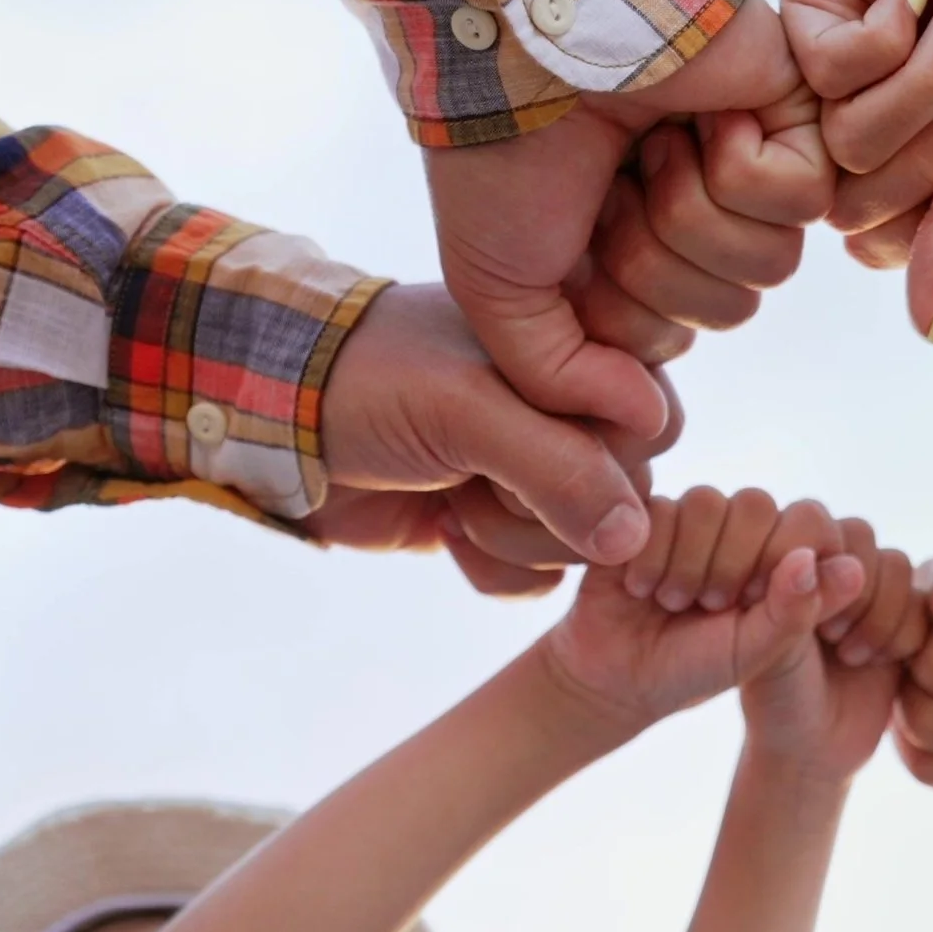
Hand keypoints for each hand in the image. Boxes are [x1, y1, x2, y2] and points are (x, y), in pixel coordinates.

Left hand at [310, 282, 678, 585]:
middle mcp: (574, 411)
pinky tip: (442, 524)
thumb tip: (635, 540)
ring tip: (450, 494)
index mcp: (582, 355)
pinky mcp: (506, 522)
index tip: (512, 437)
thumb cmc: (372, 386)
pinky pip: (542, 576)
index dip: (592, 458)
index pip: (654, 431)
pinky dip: (492, 568)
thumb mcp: (469, 412)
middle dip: (542, 507)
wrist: (278, 418)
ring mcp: (541, 470)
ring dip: (510, 540)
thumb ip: (560, 469)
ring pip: (586, 547)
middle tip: (473, 472)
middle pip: (627, 499)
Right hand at [427, 0, 830, 445]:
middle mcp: (701, 211)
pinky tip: (696, 116)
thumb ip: (562, 385)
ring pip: (771, 263)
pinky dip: (736, 164)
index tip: (575, 242)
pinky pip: (802, 199)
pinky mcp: (801, 116)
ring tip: (649, 144)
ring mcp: (755, 161)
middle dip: (656, 259)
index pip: (675, 341)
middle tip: (611, 184)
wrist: (517, 35)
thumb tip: (646, 422)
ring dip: (692, 209)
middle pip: (731, 310)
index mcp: (639, 250)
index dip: (625, 313)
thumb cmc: (499, 157)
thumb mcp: (503, 300)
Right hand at [539, 490, 871, 732]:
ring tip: (675, 603)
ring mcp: (694, 518)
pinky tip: (641, 589)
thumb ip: (800, 611)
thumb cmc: (696, 668)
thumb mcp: (757, 653)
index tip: (756, 607)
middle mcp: (742, 528)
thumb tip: (851, 567)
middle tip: (712, 607)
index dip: (782, 559)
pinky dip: (651, 557)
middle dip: (732, 564)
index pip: (809, 521)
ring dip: (689, 563)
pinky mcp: (644, 514)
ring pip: (705, 502)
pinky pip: (657, 509)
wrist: (618, 677)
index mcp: (782, 556)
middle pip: (756, 505)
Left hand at [743, 515, 927, 781]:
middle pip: (858, 534)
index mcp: (781, 555)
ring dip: (875, 612)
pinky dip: (900, 633)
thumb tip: (815, 558)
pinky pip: (923, 599)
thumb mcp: (770, 653)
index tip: (804, 614)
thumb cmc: (776, 699)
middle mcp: (826, 560)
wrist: (814, 749)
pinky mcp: (904, 612)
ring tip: (847, 653)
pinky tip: (870, 661)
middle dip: (848, 589)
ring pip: (894, 563)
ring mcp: (867, 585)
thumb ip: (790, 606)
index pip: (809, 519)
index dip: (808, 558)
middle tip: (825, 634)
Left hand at [784, 0, 932, 364]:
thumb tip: (931, 330)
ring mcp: (821, 83)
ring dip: (922, 80)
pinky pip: (825, 71)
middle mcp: (857, 140)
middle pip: (860, 208)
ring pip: (841, 145)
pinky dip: (889, 29)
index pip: (895, 250)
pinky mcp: (800, 20)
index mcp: (911, 180)